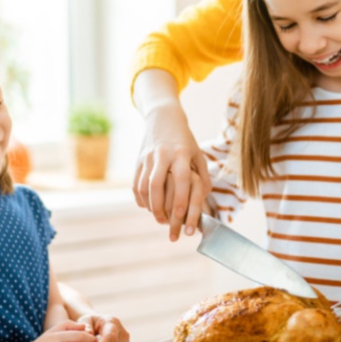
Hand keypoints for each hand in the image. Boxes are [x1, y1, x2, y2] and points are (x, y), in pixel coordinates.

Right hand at [134, 105, 211, 240]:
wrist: (163, 118)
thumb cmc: (184, 141)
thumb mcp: (197, 153)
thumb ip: (203, 175)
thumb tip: (205, 196)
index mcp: (181, 154)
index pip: (181, 179)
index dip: (180, 198)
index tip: (180, 215)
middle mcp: (163, 155)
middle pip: (157, 184)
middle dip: (159, 207)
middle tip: (165, 223)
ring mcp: (148, 158)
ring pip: (143, 186)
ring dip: (149, 205)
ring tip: (158, 217)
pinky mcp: (138, 161)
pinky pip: (136, 184)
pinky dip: (140, 199)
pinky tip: (148, 207)